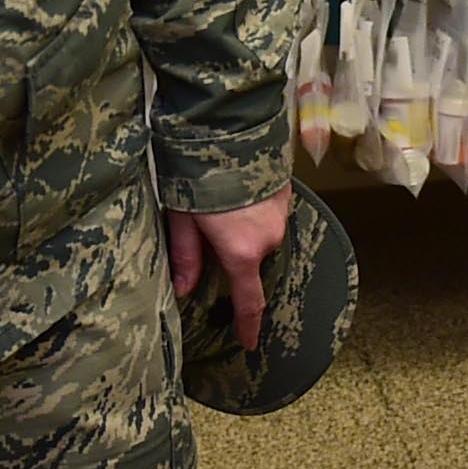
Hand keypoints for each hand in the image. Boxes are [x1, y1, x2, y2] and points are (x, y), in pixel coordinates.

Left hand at [165, 186, 294, 351]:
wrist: (231, 125)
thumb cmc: (199, 172)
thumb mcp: (182, 217)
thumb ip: (186, 256)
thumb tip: (182, 290)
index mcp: (242, 251)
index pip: (249, 300)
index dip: (248, 325)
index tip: (250, 343)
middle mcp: (268, 237)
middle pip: (249, 261)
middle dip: (231, 255)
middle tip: (203, 228)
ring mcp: (281, 215)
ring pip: (259, 237)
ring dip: (240, 230)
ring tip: (215, 203)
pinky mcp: (285, 193)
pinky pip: (267, 215)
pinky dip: (251, 212)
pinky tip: (233, 192)